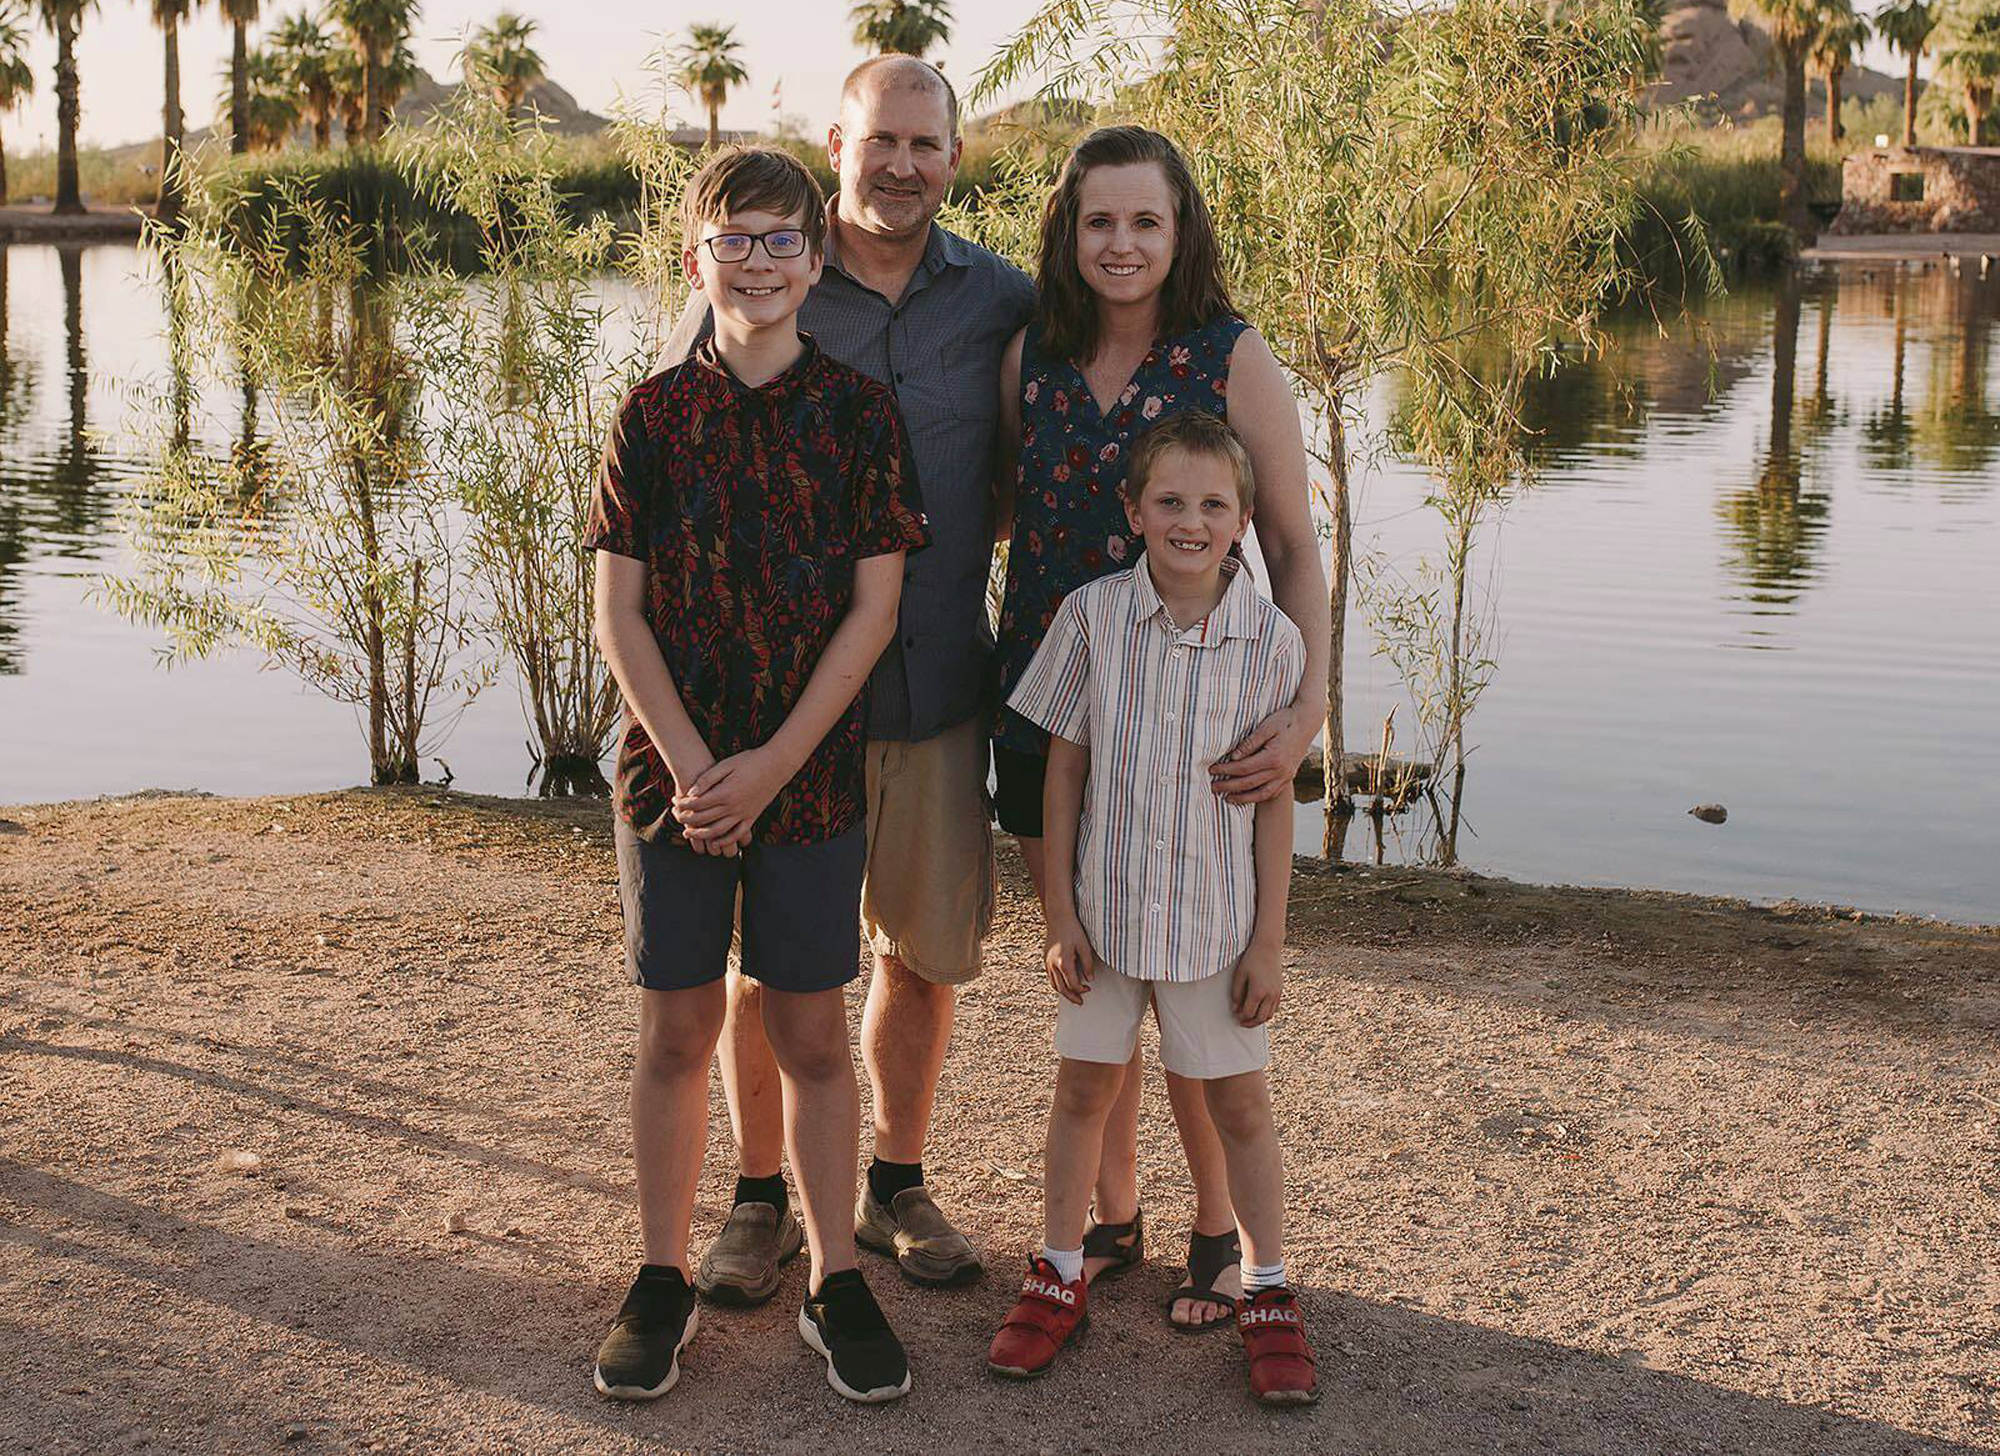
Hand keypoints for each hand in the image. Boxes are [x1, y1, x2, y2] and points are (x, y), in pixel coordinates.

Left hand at [674, 746, 790, 850]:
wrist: (777, 765)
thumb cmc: (751, 761)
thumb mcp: (726, 764)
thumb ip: (707, 779)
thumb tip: (691, 793)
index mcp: (725, 792)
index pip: (696, 804)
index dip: (682, 804)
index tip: (675, 801)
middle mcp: (733, 807)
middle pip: (703, 819)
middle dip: (686, 819)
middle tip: (676, 815)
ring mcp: (744, 814)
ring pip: (717, 832)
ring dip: (700, 835)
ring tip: (688, 833)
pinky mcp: (752, 817)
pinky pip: (737, 834)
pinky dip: (725, 841)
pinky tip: (715, 842)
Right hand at [1044, 913, 1095, 1005]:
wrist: (1059, 918)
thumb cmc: (1073, 930)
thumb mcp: (1085, 947)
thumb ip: (1088, 964)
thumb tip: (1090, 979)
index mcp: (1064, 962)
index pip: (1072, 984)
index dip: (1081, 989)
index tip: (1088, 989)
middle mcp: (1053, 965)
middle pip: (1061, 988)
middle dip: (1071, 997)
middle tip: (1080, 1002)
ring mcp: (1047, 962)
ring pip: (1054, 984)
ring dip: (1063, 992)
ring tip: (1072, 995)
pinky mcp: (1045, 959)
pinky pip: (1050, 976)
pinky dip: (1057, 983)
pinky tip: (1064, 983)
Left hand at [1209, 704, 1314, 805]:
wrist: (1308, 721)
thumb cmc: (1285, 720)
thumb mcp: (1266, 726)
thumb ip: (1249, 743)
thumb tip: (1233, 757)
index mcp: (1273, 757)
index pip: (1243, 768)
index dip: (1226, 770)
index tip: (1212, 770)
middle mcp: (1280, 770)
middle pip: (1249, 783)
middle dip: (1229, 786)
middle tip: (1213, 787)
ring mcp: (1286, 776)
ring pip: (1261, 794)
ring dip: (1243, 798)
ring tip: (1227, 798)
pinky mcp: (1289, 776)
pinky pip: (1272, 793)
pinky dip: (1258, 797)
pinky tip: (1248, 797)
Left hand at [1231, 941, 1282, 1026]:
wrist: (1268, 947)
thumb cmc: (1251, 959)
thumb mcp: (1239, 975)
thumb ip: (1236, 993)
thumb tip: (1235, 1008)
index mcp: (1258, 992)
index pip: (1248, 1012)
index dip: (1241, 1017)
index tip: (1235, 1017)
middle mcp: (1269, 995)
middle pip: (1260, 1018)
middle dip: (1250, 1023)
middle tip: (1242, 1023)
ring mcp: (1277, 993)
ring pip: (1269, 1015)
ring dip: (1259, 1020)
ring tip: (1250, 1019)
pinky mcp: (1280, 990)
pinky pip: (1275, 1008)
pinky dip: (1267, 1013)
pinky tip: (1260, 1010)